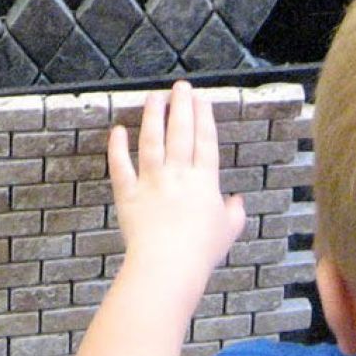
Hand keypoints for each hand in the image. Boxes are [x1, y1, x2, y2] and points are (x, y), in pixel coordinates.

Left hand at [108, 80, 246, 305]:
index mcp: (204, 183)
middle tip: (180, 86)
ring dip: (153, 116)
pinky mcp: (128, 194)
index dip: (203, 118)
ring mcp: (151, 182)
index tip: (201, 99)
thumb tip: (237, 201)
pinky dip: (117, 148)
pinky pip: (120, 166)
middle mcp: (178, 175)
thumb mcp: (227, 232)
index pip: (205, 142)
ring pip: (151, 141)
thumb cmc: (200, 253)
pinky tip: (118, 130)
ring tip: (154, 97)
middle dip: (181, 106)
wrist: (169, 268)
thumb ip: (234, 213)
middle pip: (180, 133)